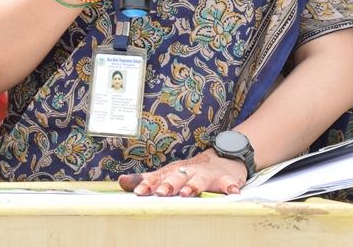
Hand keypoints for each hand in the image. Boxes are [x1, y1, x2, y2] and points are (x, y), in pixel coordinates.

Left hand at [118, 149, 246, 196]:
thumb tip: (121, 182)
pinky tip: (232, 193)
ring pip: (199, 179)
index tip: (138, 193)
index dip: (148, 185)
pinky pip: (228, 183)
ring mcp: (207, 174)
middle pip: (177, 177)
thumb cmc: (191, 170)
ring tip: (188, 193)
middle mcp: (188, 171)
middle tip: (161, 193)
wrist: (223, 158)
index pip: (159, 178)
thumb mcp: (168, 174)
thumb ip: (146, 180)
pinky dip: (230, 187)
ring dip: (194, 185)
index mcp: (174, 171)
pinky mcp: (226, 178)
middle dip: (169, 185)